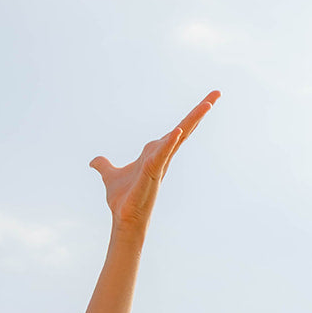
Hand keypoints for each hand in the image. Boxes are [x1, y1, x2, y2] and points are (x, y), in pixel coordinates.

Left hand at [89, 91, 219, 235]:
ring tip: (208, 103)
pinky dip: (170, 143)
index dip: (190, 117)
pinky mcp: (153, 173)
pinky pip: (163, 155)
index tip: (206, 102)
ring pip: (180, 137)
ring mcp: (160, 164)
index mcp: (155, 153)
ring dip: (193, 120)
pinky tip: (178, 131)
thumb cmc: (123, 200)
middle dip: (200, 111)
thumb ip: (104, 166)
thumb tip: (94, 161)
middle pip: (184, 129)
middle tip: (217, 93)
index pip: (176, 130)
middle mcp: (162, 156)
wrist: (123, 219)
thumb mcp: (110, 176)